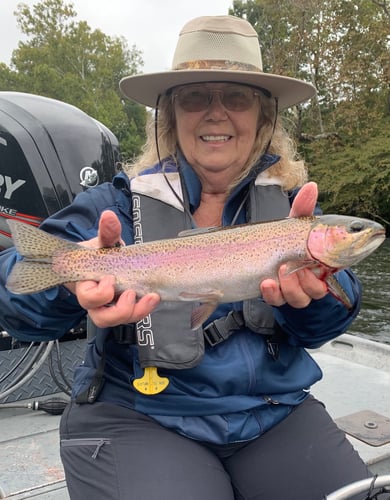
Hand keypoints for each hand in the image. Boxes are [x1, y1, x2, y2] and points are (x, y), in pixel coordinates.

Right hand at [72, 210, 159, 327]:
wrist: (107, 259)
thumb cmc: (101, 253)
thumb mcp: (104, 241)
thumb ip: (107, 231)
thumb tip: (109, 216)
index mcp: (86, 285)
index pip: (87, 298)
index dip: (99, 294)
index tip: (110, 279)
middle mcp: (96, 302)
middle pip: (102, 318)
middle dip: (119, 310)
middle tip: (130, 293)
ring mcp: (111, 307)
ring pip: (119, 321)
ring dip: (136, 312)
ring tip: (150, 297)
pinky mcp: (126, 308)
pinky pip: (133, 315)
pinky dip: (144, 308)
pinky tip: (153, 296)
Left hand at [260, 182, 327, 307]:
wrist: (258, 257)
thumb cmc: (285, 241)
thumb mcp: (293, 225)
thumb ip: (302, 208)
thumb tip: (311, 186)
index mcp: (319, 262)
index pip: (333, 268)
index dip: (332, 267)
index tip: (319, 261)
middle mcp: (309, 280)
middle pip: (317, 290)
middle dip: (307, 281)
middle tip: (295, 267)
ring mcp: (292, 290)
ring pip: (299, 299)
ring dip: (291, 288)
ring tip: (280, 272)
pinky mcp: (275, 296)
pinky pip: (277, 301)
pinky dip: (272, 294)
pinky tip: (266, 283)